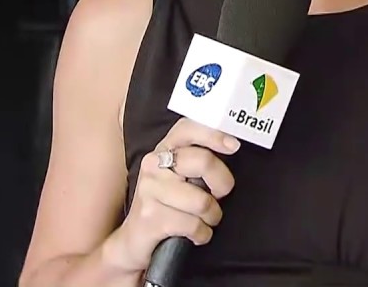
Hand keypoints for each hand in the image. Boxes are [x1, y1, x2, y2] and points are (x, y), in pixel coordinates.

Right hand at [106, 118, 239, 273]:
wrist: (134, 238)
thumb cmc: (166, 204)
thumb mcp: (179, 176)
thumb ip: (200, 159)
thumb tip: (232, 146)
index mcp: (164, 149)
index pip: (188, 129)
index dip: (213, 134)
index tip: (233, 146)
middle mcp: (153, 165)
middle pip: (204, 161)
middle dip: (223, 184)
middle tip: (218, 196)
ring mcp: (150, 191)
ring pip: (202, 201)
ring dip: (212, 217)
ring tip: (203, 219)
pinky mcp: (150, 218)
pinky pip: (194, 225)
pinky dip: (202, 234)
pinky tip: (194, 234)